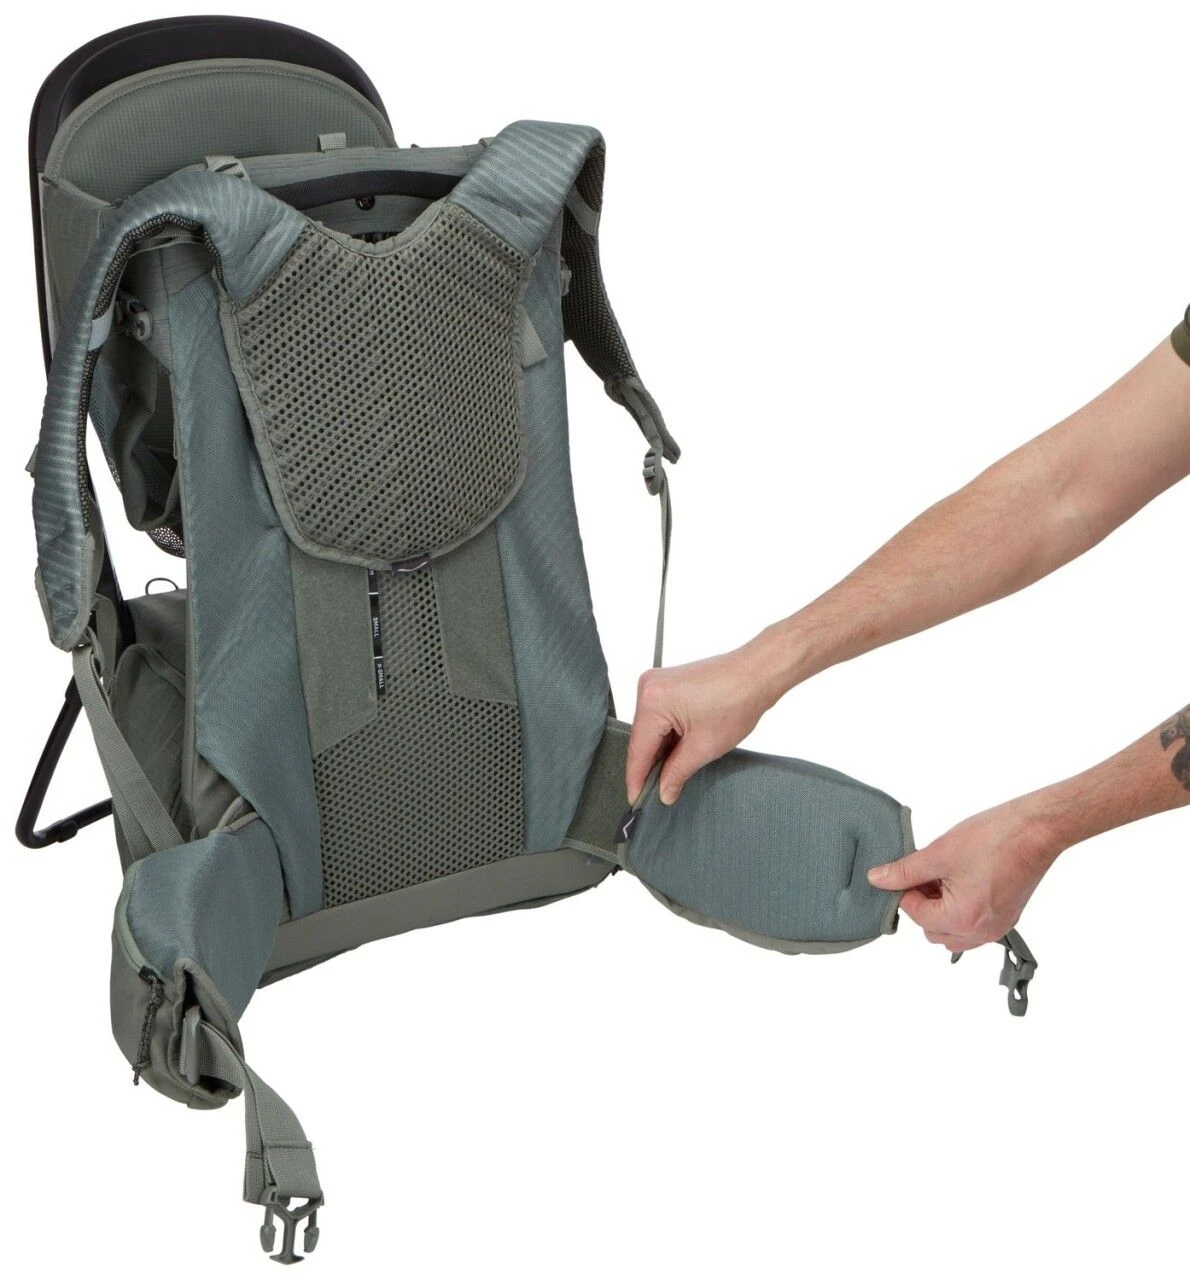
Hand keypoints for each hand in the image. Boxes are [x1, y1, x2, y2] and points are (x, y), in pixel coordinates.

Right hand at [626, 645, 779, 805]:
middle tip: (657, 793)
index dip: (637, 779)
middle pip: (642, 738)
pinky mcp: (668, 683)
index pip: (638, 749)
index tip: (636, 801)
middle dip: (651, 765)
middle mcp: (647, 687)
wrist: (757, 672)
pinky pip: (659, 716)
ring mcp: (656, 683)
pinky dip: (668, 735)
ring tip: (672, 774)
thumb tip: (664, 792)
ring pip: (651, 728)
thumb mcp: (704, 747)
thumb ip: (677, 772)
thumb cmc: (737, 701)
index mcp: (652, 702)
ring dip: (661, 750)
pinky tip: (678, 751)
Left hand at [866, 796, 1061, 951]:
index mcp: (962, 919)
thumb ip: (905, 871)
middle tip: (926, 872)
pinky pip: (974, 926)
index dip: (906, 890)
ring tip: (944, 876)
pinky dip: (961, 910)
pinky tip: (962, 880)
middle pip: (933, 930)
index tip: (908, 870)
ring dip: (941, 910)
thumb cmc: (994, 838)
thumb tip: (877, 879)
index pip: (916, 915)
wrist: (1037, 829)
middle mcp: (981, 932)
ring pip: (953, 932)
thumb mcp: (939, 853)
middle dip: (923, 903)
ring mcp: (997, 928)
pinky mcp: (1007, 918)